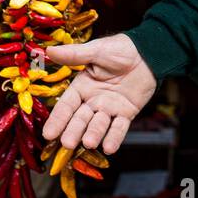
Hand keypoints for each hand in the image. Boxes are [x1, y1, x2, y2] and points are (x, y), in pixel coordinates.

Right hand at [42, 33, 158, 154]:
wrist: (148, 52)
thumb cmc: (120, 49)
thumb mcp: (96, 50)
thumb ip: (74, 55)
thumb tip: (49, 50)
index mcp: (81, 87)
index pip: (66, 106)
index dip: (57, 120)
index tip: (48, 134)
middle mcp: (93, 101)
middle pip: (80, 119)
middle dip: (73, 131)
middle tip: (67, 143)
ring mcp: (109, 109)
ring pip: (99, 125)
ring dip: (94, 134)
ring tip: (89, 143)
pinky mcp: (126, 113)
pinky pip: (120, 127)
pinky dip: (115, 137)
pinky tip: (110, 148)